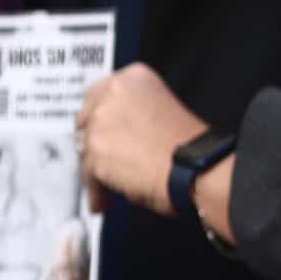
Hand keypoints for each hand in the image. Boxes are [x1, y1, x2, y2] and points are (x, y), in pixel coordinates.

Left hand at [77, 67, 205, 214]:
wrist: (195, 166)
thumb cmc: (189, 143)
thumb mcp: (162, 108)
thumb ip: (133, 111)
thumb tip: (116, 131)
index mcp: (133, 78)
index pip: (98, 92)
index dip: (102, 115)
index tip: (105, 129)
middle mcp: (113, 94)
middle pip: (86, 119)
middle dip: (93, 138)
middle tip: (105, 155)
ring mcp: (100, 122)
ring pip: (85, 149)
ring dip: (95, 168)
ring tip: (108, 185)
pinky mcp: (94, 152)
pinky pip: (87, 174)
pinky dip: (96, 190)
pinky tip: (103, 201)